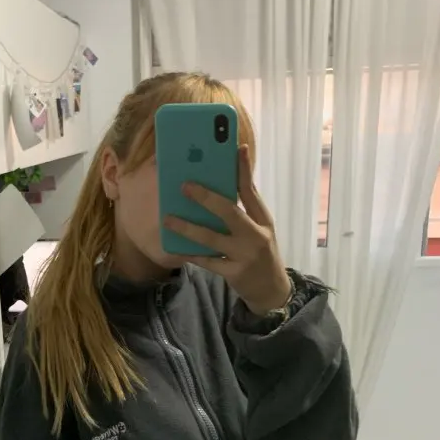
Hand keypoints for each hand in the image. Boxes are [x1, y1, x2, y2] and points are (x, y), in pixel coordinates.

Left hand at [164, 145, 291, 315]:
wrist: (271, 290)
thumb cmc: (261, 253)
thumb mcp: (261, 228)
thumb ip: (246, 208)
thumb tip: (228, 180)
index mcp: (263, 220)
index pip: (251, 191)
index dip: (243, 170)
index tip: (236, 149)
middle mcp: (255, 235)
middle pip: (229, 211)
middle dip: (206, 198)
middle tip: (184, 186)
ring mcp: (245, 255)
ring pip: (212, 238)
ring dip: (188, 228)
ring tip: (168, 219)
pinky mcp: (234, 273)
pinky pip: (207, 262)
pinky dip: (191, 254)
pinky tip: (175, 248)